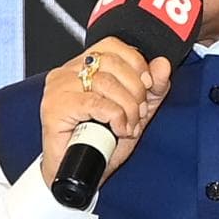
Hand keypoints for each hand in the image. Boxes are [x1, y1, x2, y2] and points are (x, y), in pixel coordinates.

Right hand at [37, 37, 175, 175]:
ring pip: (106, 82)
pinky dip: (115, 117)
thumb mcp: (136, 110)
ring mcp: (59, 88)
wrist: (78, 172)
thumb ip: (153, 88)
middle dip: (136, 90)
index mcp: (84, 67)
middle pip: (112, 62)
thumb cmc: (99, 142)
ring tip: (127, 124)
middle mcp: (68, 72)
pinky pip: (96, 103)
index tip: (147, 85)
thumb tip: (162, 64)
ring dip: (127, 107)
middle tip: (137, 113)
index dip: (136, 63)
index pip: (113, 45)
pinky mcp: (56, 106)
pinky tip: (118, 129)